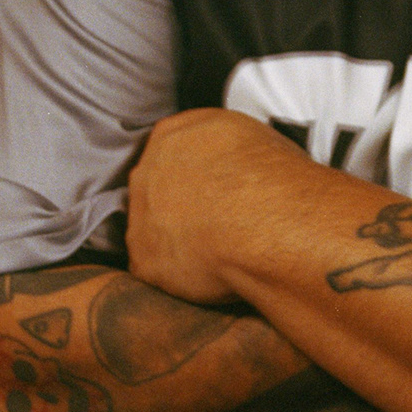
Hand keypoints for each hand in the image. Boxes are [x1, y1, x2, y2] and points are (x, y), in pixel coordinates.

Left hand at [122, 106, 322, 310]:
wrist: (261, 221)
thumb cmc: (271, 178)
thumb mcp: (252, 136)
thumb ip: (226, 150)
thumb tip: (237, 166)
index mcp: (173, 134)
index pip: (170, 149)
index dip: (191, 173)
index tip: (209, 188)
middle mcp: (148, 171)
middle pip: (153, 189)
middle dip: (177, 206)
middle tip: (215, 222)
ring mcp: (141, 216)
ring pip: (152, 232)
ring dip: (176, 242)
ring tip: (217, 251)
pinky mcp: (144, 260)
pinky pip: (157, 270)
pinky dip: (179, 276)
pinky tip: (208, 275)